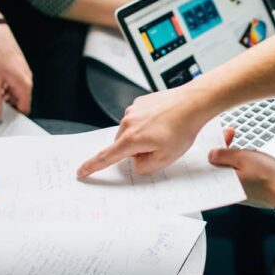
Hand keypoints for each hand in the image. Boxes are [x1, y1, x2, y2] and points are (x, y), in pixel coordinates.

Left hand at [0, 24, 32, 119]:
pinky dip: (6, 85)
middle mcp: (27, 79)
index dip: (14, 115)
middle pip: (20, 100)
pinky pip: (14, 82)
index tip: (3, 119)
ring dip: (5, 94)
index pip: (24, 108)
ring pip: (16, 91)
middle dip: (8, 105)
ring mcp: (23, 72)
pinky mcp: (18, 67)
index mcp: (24, 85)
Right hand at [77, 84, 213, 177]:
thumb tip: (136, 162)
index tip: (81, 172)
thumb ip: (145, 167)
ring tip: (165, 132)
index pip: (106, 157)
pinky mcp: (141, 102)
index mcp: (131, 139)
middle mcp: (128, 122)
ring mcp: (133, 110)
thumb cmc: (182, 128)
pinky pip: (139, 119)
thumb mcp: (165, 159)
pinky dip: (148, 124)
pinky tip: (164, 122)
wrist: (193, 103)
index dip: (92, 166)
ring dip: (143, 136)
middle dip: (136, 151)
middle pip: (123, 145)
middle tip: (159, 147)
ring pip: (131, 132)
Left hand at [209, 127, 274, 207]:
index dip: (214, 145)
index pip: (209, 162)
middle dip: (223, 148)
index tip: (221, 135)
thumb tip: (211, 154)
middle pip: (218, 165)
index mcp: (223, 182)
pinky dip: (239, 165)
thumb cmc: (268, 177)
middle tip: (231, 134)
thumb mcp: (243, 158)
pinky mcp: (244, 191)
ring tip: (242, 147)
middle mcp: (227, 190)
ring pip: (228, 169)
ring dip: (232, 155)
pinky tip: (247, 158)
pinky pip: (236, 175)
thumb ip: (224, 155)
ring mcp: (236, 191)